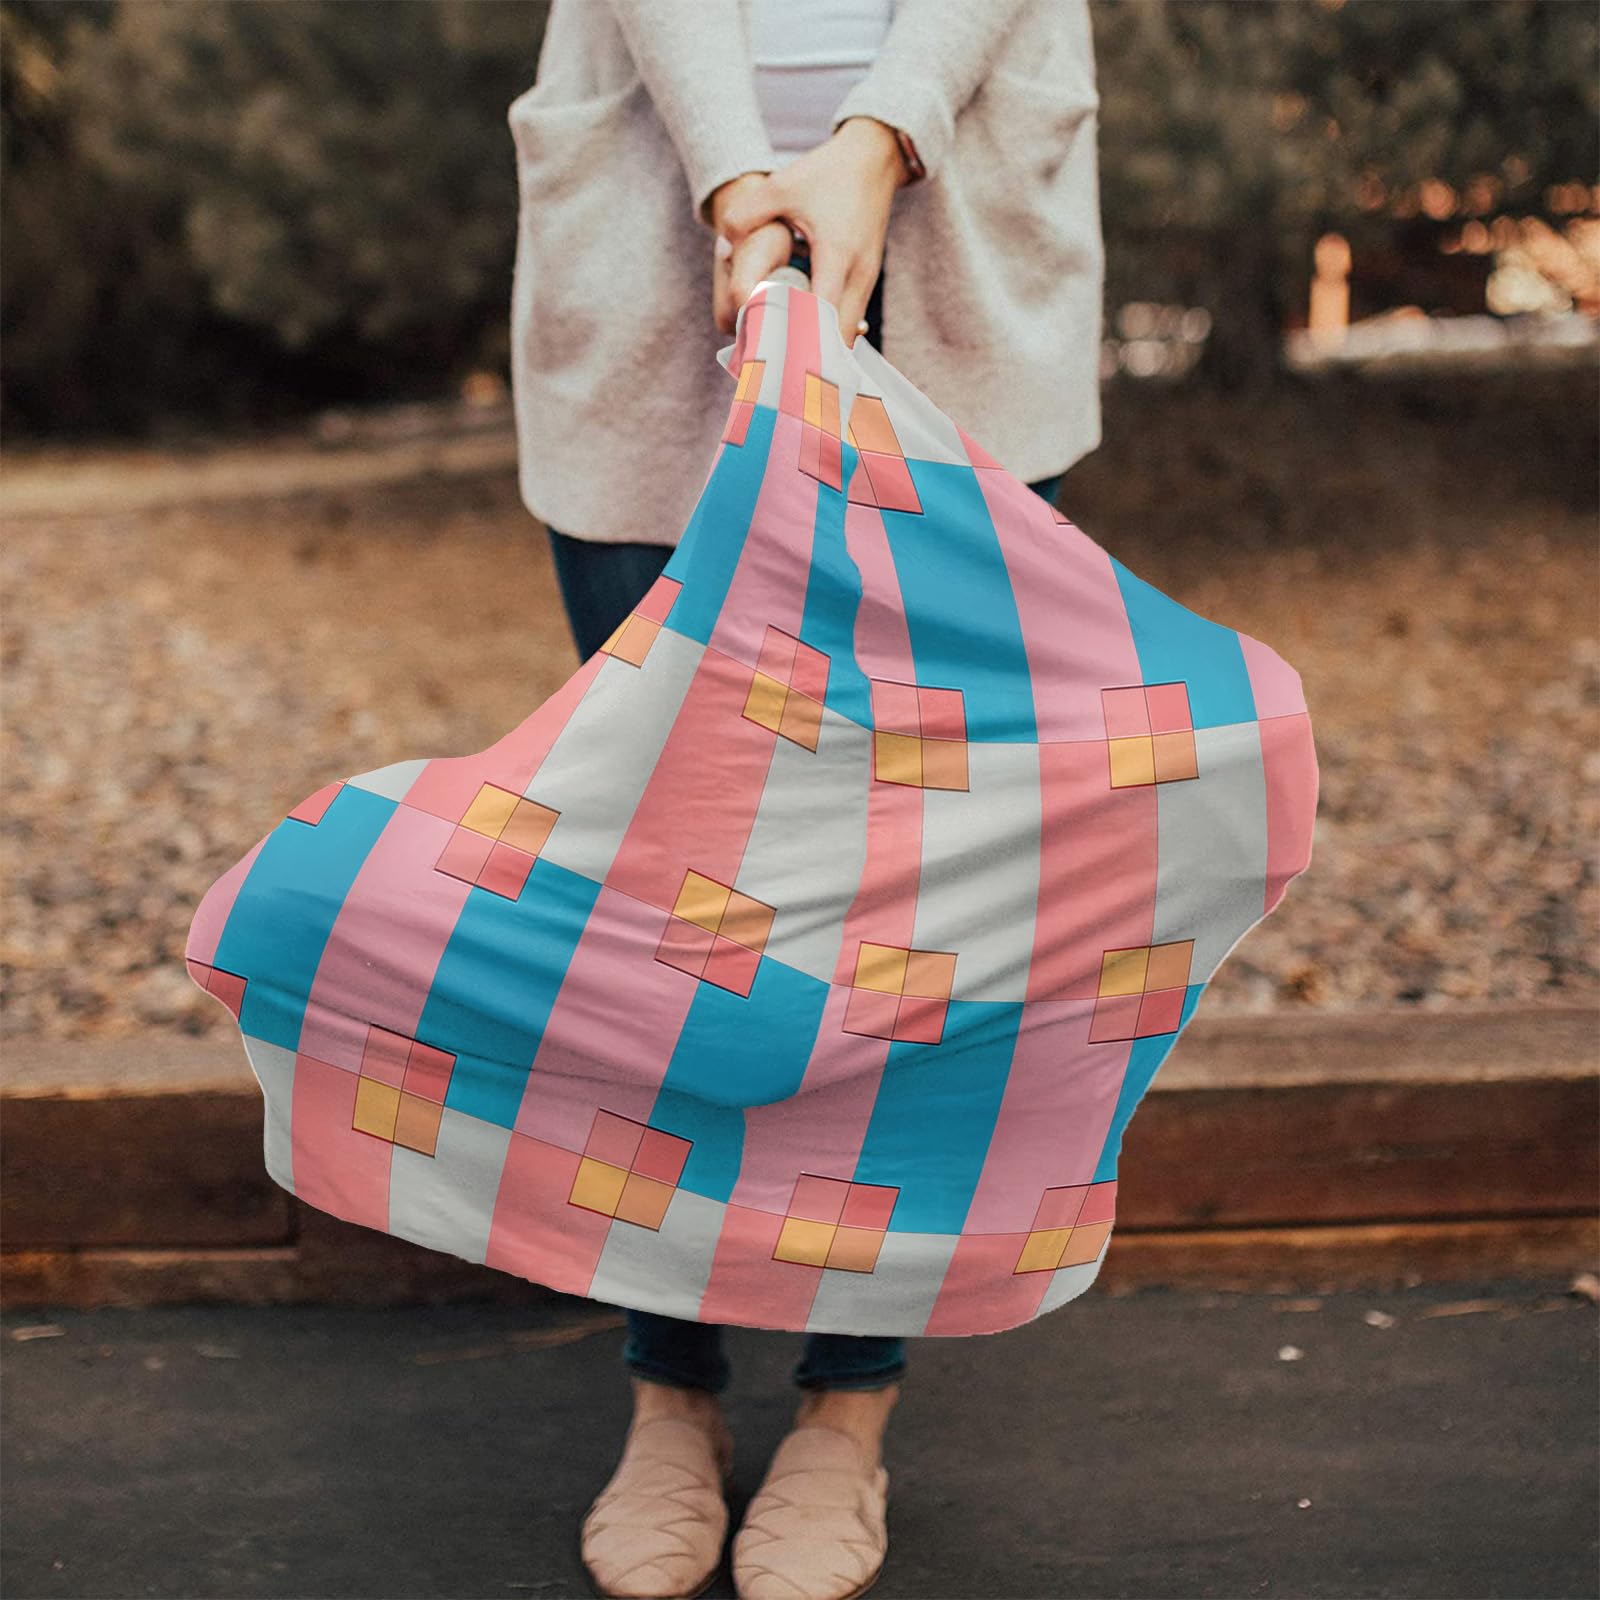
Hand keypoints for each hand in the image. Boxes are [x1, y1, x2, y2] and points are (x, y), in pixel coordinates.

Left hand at [714, 119, 907, 344]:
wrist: (874, 158)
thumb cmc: (828, 172)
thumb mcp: (782, 186)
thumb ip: (746, 215)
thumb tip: (722, 250)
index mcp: (837, 256)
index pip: (820, 317)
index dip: (797, 341)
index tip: (772, 359)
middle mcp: (858, 275)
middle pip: (838, 340)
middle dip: (809, 358)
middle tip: (774, 368)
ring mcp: (867, 281)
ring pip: (846, 335)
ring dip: (819, 349)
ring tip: (785, 360)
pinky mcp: (866, 281)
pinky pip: (848, 321)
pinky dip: (828, 335)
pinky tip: (802, 338)